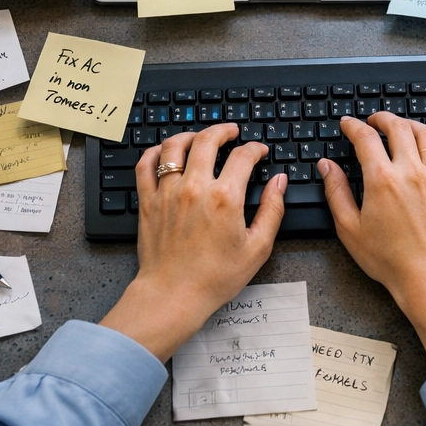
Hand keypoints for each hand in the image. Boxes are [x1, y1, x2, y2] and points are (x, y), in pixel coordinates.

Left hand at [100, 124, 286, 361]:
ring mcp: (167, 193)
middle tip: (231, 132)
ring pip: (175, 146)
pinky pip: (146, 165)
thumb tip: (279, 182)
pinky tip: (166, 151)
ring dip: (190, 135)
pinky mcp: (148, 202)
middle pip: (207, 140)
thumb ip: (272, 210)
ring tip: (200, 137)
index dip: (255, 149)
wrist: (174, 295)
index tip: (258, 151)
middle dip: (223, 130)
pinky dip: (156, 152)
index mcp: (225, 198)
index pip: (243, 157)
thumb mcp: (257, 248)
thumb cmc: (215, 277)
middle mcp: (194, 188)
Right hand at [319, 112, 425, 369]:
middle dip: (383, 118)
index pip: (365, 138)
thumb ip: (336, 192)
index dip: (354, 125)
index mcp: (381, 180)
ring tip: (402, 126)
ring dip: (411, 124)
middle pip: (398, 127)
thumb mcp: (350, 228)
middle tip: (374, 120)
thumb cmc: (389, 259)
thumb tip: (327, 166)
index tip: (348, 124)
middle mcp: (410, 172)